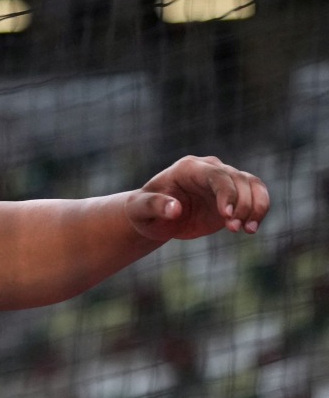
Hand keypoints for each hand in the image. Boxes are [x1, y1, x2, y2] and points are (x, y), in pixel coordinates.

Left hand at [126, 155, 269, 241]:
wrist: (154, 218)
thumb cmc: (143, 211)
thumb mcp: (139, 210)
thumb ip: (154, 206)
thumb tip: (175, 209)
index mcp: (187, 168)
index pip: (215, 175)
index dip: (226, 192)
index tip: (227, 215)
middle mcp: (209, 169)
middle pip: (238, 179)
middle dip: (241, 204)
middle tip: (234, 228)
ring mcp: (224, 181)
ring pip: (253, 185)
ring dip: (256, 207)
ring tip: (248, 230)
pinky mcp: (233, 195)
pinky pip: (256, 196)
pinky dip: (259, 211)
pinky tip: (251, 228)